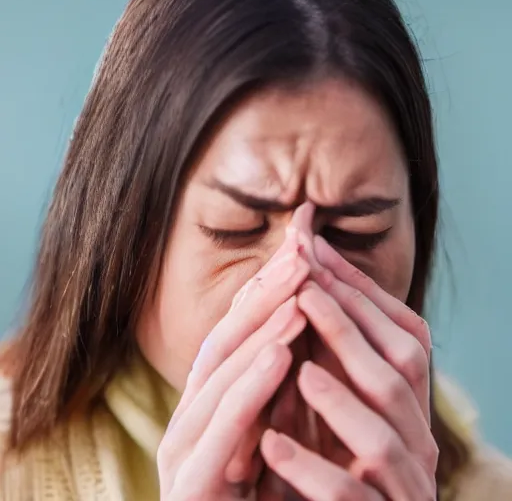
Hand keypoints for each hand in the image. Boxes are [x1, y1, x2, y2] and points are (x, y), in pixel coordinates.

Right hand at [157, 231, 309, 499]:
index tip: (301, 251)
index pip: (237, 333)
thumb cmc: (254, 498)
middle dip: (265, 295)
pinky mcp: (191, 484)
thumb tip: (302, 332)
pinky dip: (251, 388)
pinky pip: (223, 429)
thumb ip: (276, 386)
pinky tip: (280, 357)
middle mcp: (191, 414)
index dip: (267, 289)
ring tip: (298, 293)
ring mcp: (184, 448)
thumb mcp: (269, 432)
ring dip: (261, 331)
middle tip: (301, 252)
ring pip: (219, 374)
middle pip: (227, 340)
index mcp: (210, 400)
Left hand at [259, 216, 436, 498]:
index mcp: (408, 405)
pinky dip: (312, 468)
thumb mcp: (339, 400)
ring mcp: (403, 485)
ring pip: (382, 438)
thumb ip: (330, 353)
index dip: (364, 292)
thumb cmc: (336, 455)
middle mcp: (415, 439)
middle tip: (305, 289)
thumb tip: (306, 283)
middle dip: (352, 327)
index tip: (319, 253)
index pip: (404, 336)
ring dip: (340, 399)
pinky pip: (350, 496)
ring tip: (300, 370)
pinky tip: (272, 444)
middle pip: (400, 372)